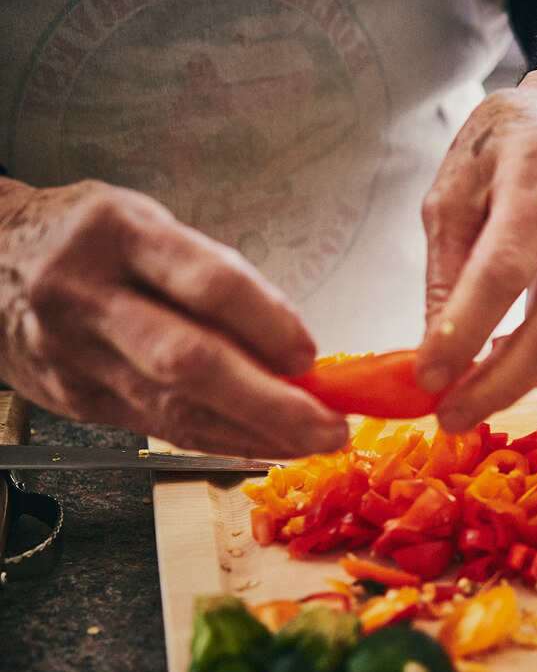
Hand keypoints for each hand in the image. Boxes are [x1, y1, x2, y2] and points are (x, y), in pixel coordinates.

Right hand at [0, 179, 347, 457]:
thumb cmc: (89, 239)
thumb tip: (290, 347)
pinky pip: (158, 429)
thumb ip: (212, 277)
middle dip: (270, 404)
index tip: (311, 354)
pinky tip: (261, 445)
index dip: (267, 324)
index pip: (207, 283)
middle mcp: (89, 294)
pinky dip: (218, 441)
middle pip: (189, 362)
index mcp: (118, 234)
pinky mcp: (74, 398)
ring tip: (310, 443)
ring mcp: (75, 353)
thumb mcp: (148, 226)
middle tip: (328, 426)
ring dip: (254, 435)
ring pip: (173, 410)